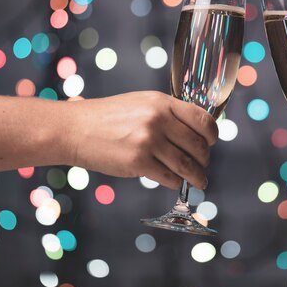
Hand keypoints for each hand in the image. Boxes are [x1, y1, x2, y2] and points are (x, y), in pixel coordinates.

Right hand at [66, 91, 217, 189]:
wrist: (74, 129)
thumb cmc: (106, 117)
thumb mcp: (141, 103)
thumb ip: (166, 113)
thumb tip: (193, 131)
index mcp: (162, 102)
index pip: (202, 119)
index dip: (212, 135)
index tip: (211, 143)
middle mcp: (158, 119)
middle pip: (198, 145)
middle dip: (204, 159)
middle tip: (203, 165)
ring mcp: (149, 141)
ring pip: (187, 165)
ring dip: (197, 176)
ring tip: (199, 181)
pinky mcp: (138, 162)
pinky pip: (169, 178)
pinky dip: (176, 183)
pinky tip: (175, 183)